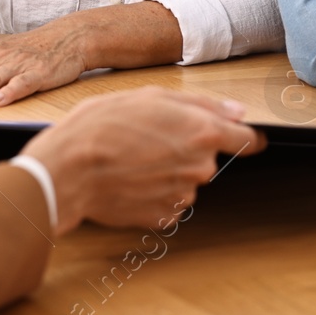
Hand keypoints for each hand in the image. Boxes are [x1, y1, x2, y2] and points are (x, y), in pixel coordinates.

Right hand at [21, 87, 265, 235]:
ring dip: (169, 171)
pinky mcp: (163, 217)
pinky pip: (168, 202)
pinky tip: (130, 180)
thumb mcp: (150, 97)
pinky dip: (154, 193)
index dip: (244, 137)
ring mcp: (182, 196)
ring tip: (133, 158)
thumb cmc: (102, 126)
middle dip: (187, 149)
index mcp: (202, 133)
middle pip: (208, 159)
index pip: (247, 140)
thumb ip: (202, 104)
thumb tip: (236, 112)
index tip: (241, 137)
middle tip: (151, 137)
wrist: (68, 170)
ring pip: (186, 180)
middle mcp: (199, 167)